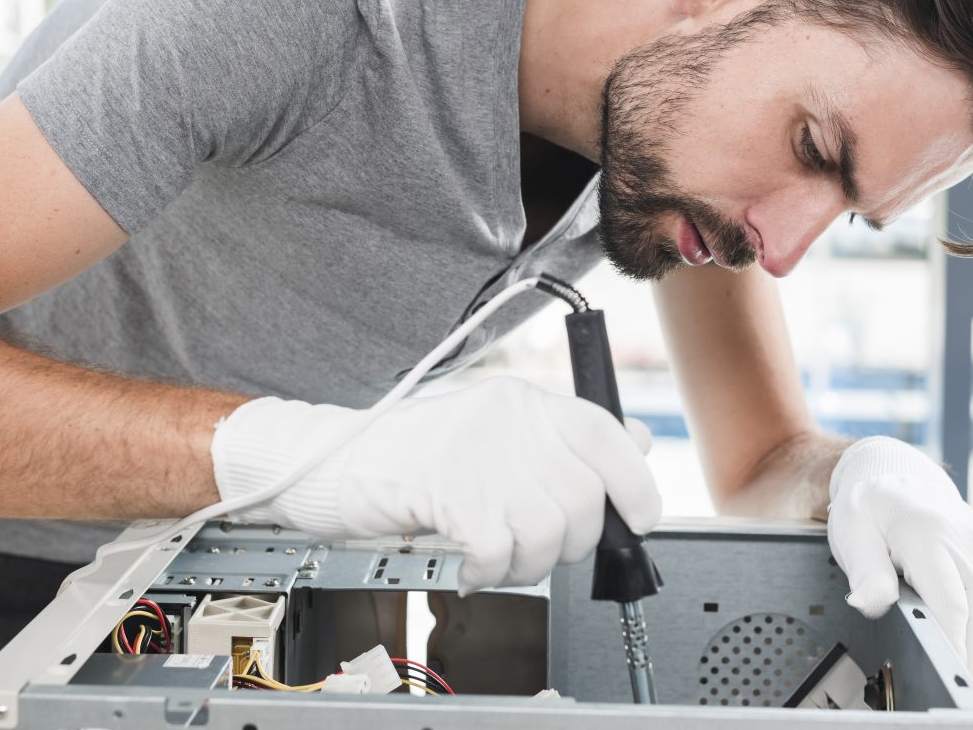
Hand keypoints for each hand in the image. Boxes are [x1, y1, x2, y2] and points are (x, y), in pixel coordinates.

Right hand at [210, 375, 661, 593]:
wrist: (332, 462)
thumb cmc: (409, 453)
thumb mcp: (491, 429)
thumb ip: (558, 437)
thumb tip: (636, 444)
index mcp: (522, 400)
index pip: (605, 432)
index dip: (635, 483)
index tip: (640, 518)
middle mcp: (507, 420)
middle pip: (584, 497)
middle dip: (572, 543)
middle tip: (538, 551)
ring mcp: (478, 455)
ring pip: (549, 531)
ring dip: (528, 564)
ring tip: (498, 560)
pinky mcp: (450, 493)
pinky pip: (501, 552)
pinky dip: (489, 573)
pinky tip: (471, 567)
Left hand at [826, 436, 972, 691]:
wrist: (899, 475)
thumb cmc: (871, 507)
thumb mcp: (852, 529)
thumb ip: (864, 568)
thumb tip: (868, 603)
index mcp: (930, 536)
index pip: (953, 606)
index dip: (951, 648)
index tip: (939, 675)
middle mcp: (969, 546)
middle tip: (951, 693)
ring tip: (961, 685)